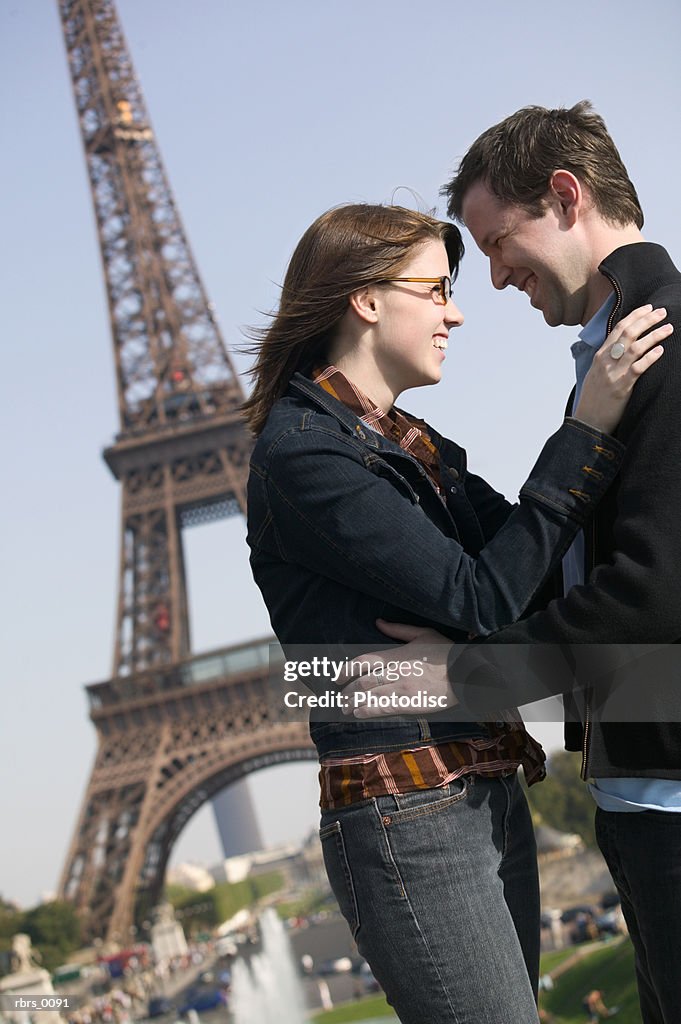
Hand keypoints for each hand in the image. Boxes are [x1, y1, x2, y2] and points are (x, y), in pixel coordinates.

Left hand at [342, 620, 456, 717]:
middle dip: (347, 691)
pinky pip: (385, 708)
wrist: (465, 673)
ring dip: (354, 703)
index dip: (347, 670)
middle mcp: (396, 673)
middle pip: (363, 682)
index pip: (364, 662)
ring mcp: (403, 689)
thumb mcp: (423, 634)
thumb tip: (378, 622)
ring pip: (371, 697)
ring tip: (345, 708)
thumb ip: (398, 629)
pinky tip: (359, 713)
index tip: (337, 677)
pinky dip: (369, 711)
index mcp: (397, 655)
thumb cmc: (445, 652)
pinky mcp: (411, 704)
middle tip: (340, 696)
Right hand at [574, 304, 671, 433]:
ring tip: (668, 328)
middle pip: (628, 333)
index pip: (618, 329)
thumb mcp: (596, 374)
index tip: (648, 307)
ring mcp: (613, 374)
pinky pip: (638, 368)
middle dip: (647, 320)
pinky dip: (650, 357)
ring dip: (654, 335)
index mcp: (600, 356)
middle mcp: (606, 361)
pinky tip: (660, 350)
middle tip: (663, 312)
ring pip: (635, 347)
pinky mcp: (622, 387)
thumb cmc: (594, 399)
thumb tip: (623, 347)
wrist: (587, 422)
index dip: (635, 316)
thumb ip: (608, 359)